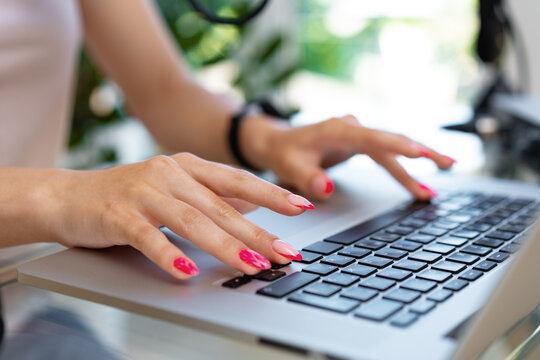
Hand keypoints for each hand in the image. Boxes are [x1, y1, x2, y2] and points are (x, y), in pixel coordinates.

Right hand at [47, 154, 312, 278]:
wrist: (68, 195)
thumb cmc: (126, 195)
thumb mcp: (174, 188)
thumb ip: (211, 196)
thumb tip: (252, 208)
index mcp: (187, 166)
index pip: (237, 181)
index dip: (271, 193)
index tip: (301, 207)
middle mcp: (170, 174)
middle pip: (221, 206)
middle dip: (257, 233)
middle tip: (286, 253)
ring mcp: (144, 192)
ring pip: (192, 221)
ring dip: (225, 246)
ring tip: (252, 266)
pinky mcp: (118, 214)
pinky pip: (148, 237)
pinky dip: (169, 255)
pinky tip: (186, 273)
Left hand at [242, 115, 454, 199]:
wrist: (279, 142)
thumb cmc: (283, 153)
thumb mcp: (288, 167)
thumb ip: (306, 177)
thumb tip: (324, 188)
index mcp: (336, 130)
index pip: (371, 137)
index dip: (395, 145)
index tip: (419, 152)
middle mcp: (352, 128)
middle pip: (392, 140)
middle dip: (422, 152)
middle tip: (449, 165)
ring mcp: (359, 134)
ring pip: (394, 148)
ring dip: (418, 162)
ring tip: (445, 174)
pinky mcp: (361, 143)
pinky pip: (387, 155)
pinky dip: (404, 167)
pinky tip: (419, 180)